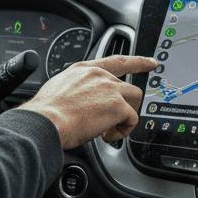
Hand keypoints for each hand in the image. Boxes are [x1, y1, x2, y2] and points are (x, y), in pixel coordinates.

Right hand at [19, 55, 156, 150]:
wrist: (46, 121)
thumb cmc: (46, 112)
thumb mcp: (59, 91)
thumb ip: (76, 91)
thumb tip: (79, 104)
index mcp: (84, 70)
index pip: (117, 61)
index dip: (137, 62)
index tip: (151, 63)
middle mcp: (99, 75)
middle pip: (128, 88)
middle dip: (123, 107)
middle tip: (109, 122)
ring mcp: (110, 89)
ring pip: (134, 101)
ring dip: (125, 117)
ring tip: (108, 129)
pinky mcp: (117, 105)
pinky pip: (132, 119)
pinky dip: (123, 131)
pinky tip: (107, 136)